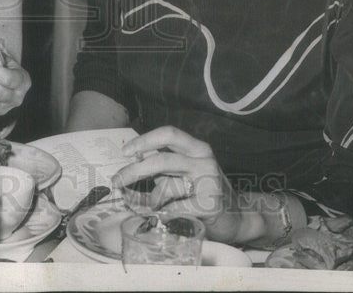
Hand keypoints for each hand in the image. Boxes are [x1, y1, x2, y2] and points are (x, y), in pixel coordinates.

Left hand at [111, 126, 240, 241]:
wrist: (236, 218)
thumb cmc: (203, 192)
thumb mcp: (185, 173)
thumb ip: (164, 167)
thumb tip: (132, 165)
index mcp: (197, 148)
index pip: (168, 134)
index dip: (144, 140)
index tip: (125, 151)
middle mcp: (204, 160)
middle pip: (162, 160)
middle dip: (134, 170)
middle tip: (116, 180)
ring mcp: (209, 182)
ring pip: (167, 187)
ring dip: (152, 200)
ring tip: (152, 207)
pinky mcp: (210, 204)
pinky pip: (174, 208)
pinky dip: (164, 214)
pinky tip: (167, 216)